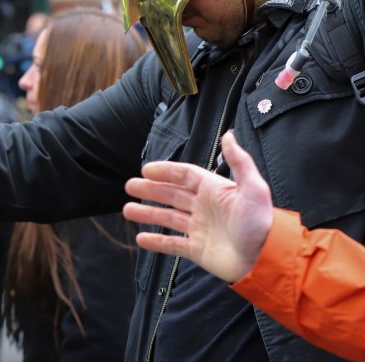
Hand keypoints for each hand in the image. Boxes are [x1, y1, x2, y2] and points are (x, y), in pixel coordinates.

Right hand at [122, 131, 272, 281]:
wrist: (266, 259)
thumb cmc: (261, 223)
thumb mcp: (253, 189)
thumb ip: (239, 161)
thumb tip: (228, 135)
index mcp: (214, 191)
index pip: (185, 176)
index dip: (166, 171)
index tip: (146, 169)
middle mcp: (204, 208)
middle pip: (172, 195)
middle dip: (151, 190)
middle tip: (130, 186)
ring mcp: (200, 230)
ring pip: (168, 218)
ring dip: (148, 214)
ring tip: (128, 210)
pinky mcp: (198, 251)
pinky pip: (172, 244)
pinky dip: (156, 242)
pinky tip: (140, 239)